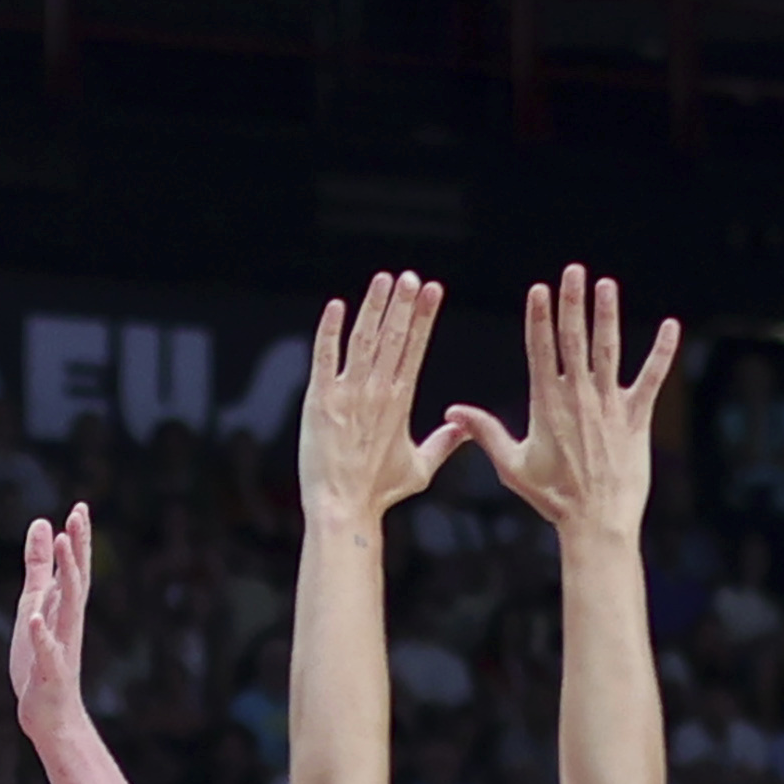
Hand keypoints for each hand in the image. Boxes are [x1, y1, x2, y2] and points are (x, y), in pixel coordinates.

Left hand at [9, 503, 99, 744]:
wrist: (50, 714)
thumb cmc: (42, 659)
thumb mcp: (35, 604)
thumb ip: (38, 566)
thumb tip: (42, 524)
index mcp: (64, 608)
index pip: (74, 569)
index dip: (78, 539)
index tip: (80, 507)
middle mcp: (68, 623)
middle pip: (76, 580)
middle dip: (77, 548)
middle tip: (78, 516)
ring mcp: (61, 647)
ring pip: (67, 608)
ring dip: (66, 577)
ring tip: (63, 547)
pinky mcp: (49, 672)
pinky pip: (47, 652)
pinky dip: (41, 635)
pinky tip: (34, 619)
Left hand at [297, 271, 463, 532]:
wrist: (343, 507)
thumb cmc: (379, 492)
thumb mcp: (420, 469)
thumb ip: (443, 444)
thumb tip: (463, 428)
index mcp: (401, 401)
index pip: (415, 348)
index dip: (424, 316)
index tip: (432, 289)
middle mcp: (377, 391)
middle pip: (394, 336)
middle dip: (403, 303)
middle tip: (410, 276)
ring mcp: (348, 393)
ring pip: (364, 339)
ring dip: (374, 307)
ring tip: (384, 280)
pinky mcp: (320, 399)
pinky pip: (325, 357)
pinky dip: (330, 331)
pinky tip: (337, 306)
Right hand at [444, 264, 678, 543]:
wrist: (595, 522)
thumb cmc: (552, 498)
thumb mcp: (512, 465)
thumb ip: (485, 432)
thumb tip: (453, 411)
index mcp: (546, 405)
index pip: (541, 350)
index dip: (540, 317)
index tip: (539, 289)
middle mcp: (578, 398)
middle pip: (574, 340)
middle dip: (572, 303)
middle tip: (573, 271)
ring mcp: (609, 405)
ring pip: (608, 350)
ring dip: (608, 315)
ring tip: (606, 285)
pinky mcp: (636, 418)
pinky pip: (651, 378)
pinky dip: (662, 352)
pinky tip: (670, 326)